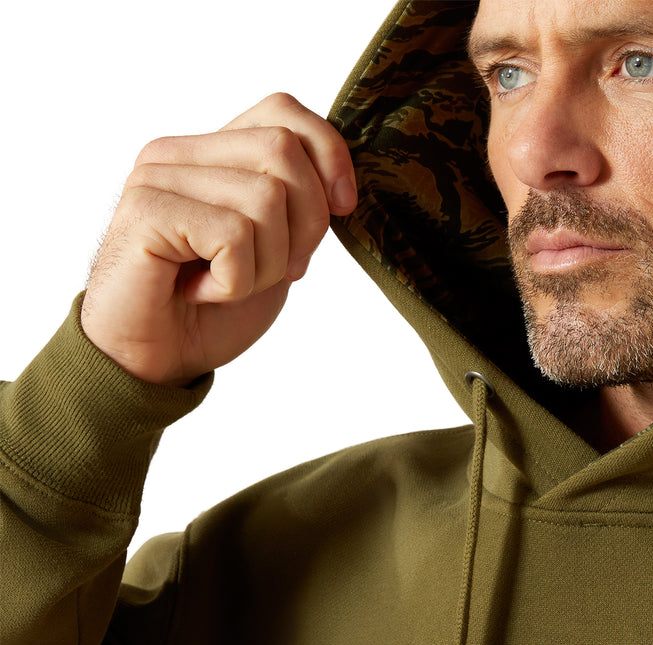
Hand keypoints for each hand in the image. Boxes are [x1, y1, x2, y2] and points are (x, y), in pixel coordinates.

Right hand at [80, 93, 355, 386]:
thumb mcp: (275, 253)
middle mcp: (180, 153)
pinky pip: (233, 234)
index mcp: (213, 154)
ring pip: (266, 197)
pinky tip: (202, 292)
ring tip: (228, 284)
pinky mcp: (147, 210)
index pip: (285, 112)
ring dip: (266, 265)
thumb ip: (300, 210)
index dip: (329, 156)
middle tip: (275, 271)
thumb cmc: (211, 313)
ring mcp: (158, 176)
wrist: (155, 361)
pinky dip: (234, 281)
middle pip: (284, 152)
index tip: (343, 208)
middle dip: (305, 226)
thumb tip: (340, 189)